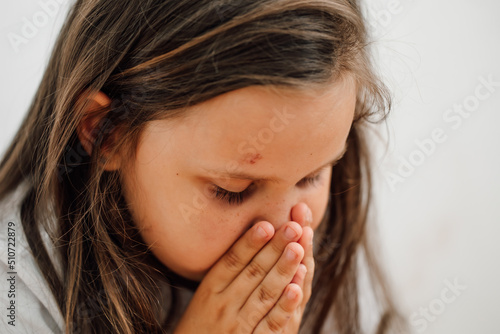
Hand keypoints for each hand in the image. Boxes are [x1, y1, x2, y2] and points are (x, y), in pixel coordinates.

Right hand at [173, 205, 313, 333]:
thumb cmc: (201, 327)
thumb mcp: (204, 299)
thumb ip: (225, 274)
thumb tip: (250, 242)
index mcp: (209, 290)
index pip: (231, 261)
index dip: (249, 242)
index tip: (266, 224)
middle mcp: (222, 305)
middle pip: (252, 272)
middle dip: (274, 248)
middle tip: (293, 227)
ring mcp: (236, 325)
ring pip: (264, 294)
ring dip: (283, 270)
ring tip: (298, 249)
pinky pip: (270, 324)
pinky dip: (283, 306)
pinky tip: (296, 289)